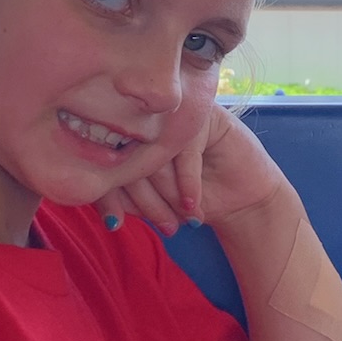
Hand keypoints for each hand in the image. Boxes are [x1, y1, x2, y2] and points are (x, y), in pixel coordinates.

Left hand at [96, 102, 286, 235]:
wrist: (241, 199)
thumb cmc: (193, 201)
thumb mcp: (155, 204)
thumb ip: (127, 201)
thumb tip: (100, 207)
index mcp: (128, 137)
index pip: (106, 160)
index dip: (108, 193)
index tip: (114, 223)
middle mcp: (148, 120)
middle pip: (130, 155)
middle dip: (145, 198)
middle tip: (164, 226)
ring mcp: (176, 114)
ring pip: (157, 150)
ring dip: (167, 192)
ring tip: (180, 218)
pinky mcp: (205, 115)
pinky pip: (185, 147)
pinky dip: (187, 182)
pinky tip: (193, 205)